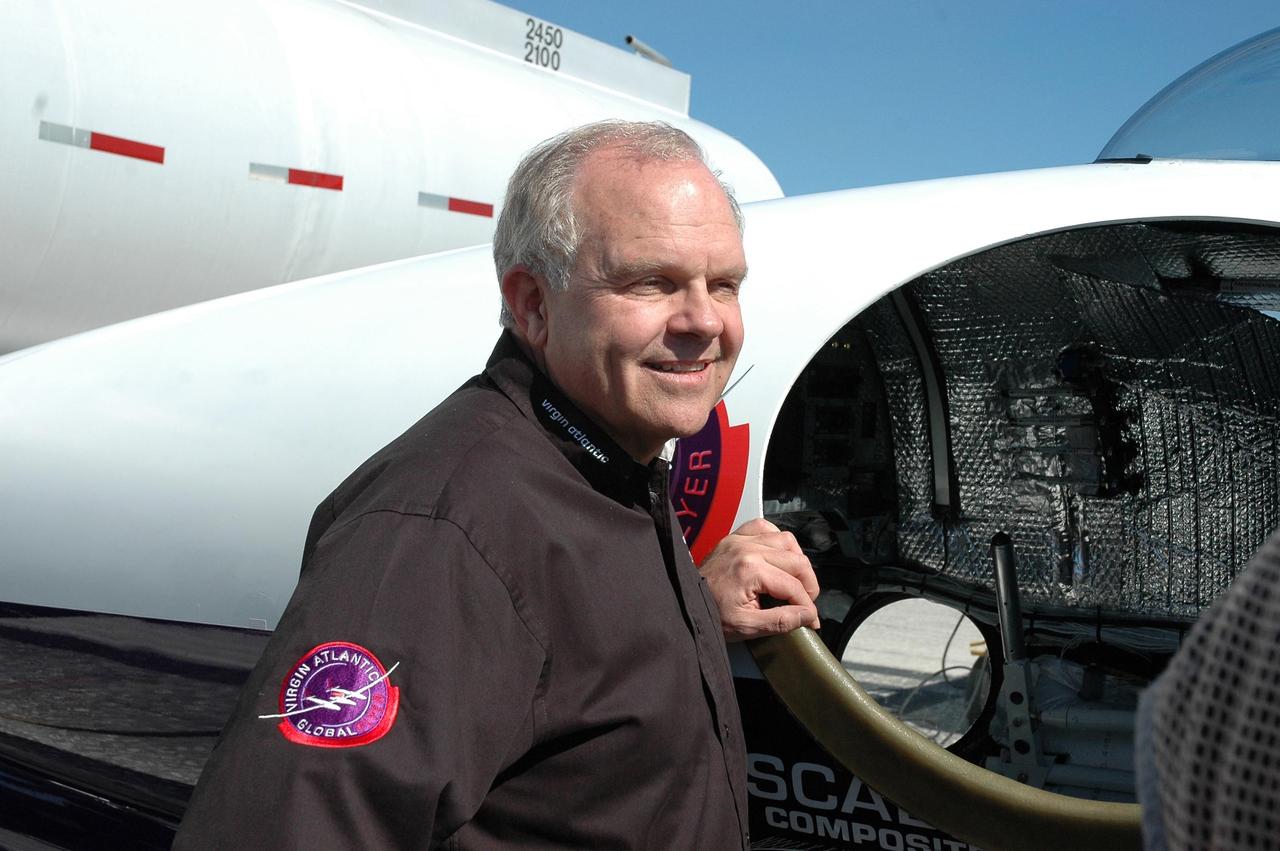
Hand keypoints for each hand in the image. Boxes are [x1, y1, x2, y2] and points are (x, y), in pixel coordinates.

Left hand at [699, 518, 820, 641]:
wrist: (685, 603)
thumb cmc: (711, 614)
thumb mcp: (746, 626)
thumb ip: (780, 621)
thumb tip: (807, 615)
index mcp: (751, 570)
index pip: (794, 586)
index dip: (808, 606)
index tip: (811, 620)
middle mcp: (748, 549)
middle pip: (797, 561)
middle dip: (808, 585)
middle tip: (806, 603)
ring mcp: (740, 539)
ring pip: (786, 540)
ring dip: (796, 560)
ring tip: (795, 581)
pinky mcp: (734, 537)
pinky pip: (764, 527)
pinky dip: (776, 539)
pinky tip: (777, 555)